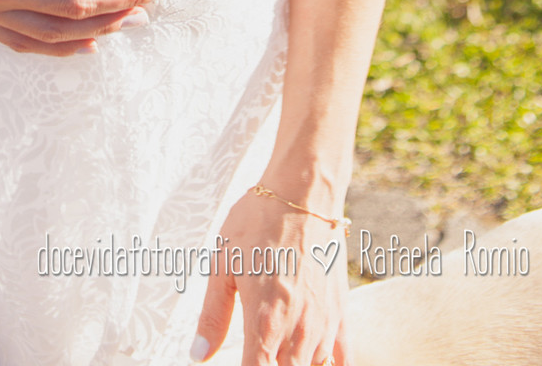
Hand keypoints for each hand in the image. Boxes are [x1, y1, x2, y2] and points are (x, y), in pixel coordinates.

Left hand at [190, 188, 348, 364]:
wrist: (303, 192)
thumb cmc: (258, 223)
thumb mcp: (223, 264)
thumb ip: (213, 316)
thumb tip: (198, 354)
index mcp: (265, 321)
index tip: (240, 361)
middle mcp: (298, 330)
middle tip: (257, 348)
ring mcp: (324, 323)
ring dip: (294, 365)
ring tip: (278, 350)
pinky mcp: (341, 311)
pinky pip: (343, 357)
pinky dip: (329, 364)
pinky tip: (315, 358)